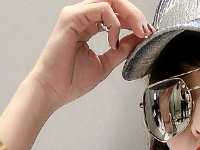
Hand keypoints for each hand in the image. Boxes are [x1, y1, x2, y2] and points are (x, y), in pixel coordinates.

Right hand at [30, 1, 153, 108]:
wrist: (53, 90)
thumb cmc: (70, 80)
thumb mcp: (105, 64)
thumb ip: (121, 50)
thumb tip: (137, 39)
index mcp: (89, 26)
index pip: (116, 13)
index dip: (134, 21)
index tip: (147, 34)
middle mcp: (83, 16)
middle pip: (115, 2)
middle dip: (135, 15)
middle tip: (146, 30)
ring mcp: (76, 14)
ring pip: (109, 0)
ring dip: (129, 15)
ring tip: (138, 32)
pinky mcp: (71, 17)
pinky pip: (101, 8)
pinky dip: (113, 23)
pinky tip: (113, 41)